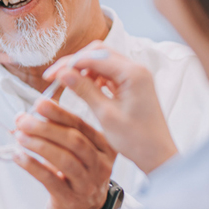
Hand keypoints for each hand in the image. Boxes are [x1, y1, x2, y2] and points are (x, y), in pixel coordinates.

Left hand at [13, 100, 116, 208]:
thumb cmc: (77, 173)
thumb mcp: (77, 149)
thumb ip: (62, 128)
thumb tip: (38, 108)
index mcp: (105, 147)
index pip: (81, 125)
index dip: (58, 113)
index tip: (39, 103)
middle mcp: (101, 164)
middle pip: (74, 141)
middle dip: (46, 128)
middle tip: (23, 120)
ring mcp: (88, 183)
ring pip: (64, 160)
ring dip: (39, 145)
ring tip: (19, 136)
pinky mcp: (71, 199)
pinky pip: (50, 180)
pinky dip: (32, 166)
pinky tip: (19, 156)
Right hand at [46, 41, 177, 173]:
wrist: (157, 155)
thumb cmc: (137, 140)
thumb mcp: (105, 115)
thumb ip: (84, 90)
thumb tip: (63, 73)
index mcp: (133, 74)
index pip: (94, 57)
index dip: (69, 64)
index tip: (51, 76)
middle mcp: (136, 70)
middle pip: (98, 53)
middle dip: (75, 62)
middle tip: (56, 77)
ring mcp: (135, 76)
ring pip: (102, 61)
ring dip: (84, 69)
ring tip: (68, 85)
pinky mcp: (132, 84)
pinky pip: (109, 72)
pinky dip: (93, 77)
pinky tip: (83, 89)